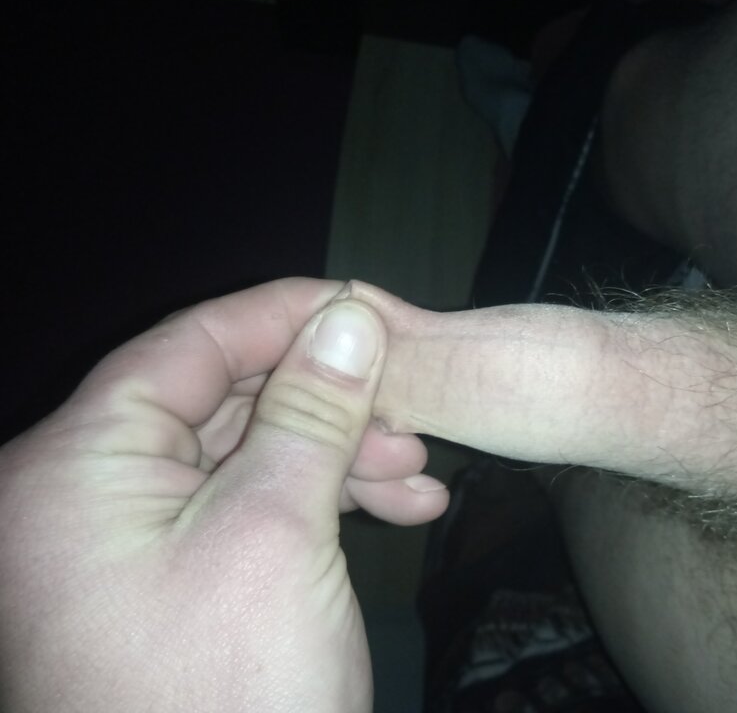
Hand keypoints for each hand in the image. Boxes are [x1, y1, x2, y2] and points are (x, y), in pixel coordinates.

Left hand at [0, 279, 448, 711]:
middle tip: (412, 409)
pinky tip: (398, 509)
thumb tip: (348, 316)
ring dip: (338, 458)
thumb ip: (311, 410)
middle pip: (222, 405)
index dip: (282, 317)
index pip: (185, 348)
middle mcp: (85, 501)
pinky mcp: (174, 588)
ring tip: (421, 476)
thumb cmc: (230, 693)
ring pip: (247, 461)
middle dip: (327, 404)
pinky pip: (250, 515)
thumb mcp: (277, 532)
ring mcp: (129, 549)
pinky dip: (321, 506)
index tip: (365, 304)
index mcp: (73, 470)